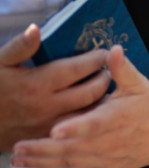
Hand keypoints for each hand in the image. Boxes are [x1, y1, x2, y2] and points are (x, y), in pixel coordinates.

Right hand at [0, 24, 109, 149]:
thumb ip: (20, 47)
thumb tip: (36, 29)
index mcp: (36, 82)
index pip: (76, 69)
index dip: (95, 60)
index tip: (104, 53)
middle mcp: (48, 105)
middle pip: (90, 92)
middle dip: (104, 79)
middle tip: (109, 70)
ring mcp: (51, 125)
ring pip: (89, 113)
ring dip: (102, 100)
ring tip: (106, 88)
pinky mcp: (51, 139)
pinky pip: (79, 128)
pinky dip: (91, 117)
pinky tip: (94, 108)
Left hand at [11, 45, 148, 167]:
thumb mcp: (140, 85)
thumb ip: (122, 69)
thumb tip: (113, 49)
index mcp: (119, 117)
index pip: (94, 124)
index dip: (75, 128)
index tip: (54, 130)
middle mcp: (112, 140)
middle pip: (75, 148)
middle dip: (45, 149)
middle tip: (19, 147)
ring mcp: (109, 156)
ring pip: (73, 161)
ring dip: (45, 161)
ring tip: (19, 158)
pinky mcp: (108, 166)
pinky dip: (58, 167)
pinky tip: (38, 164)